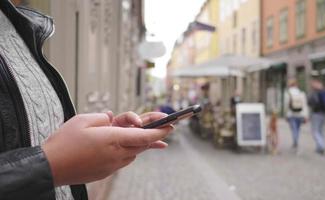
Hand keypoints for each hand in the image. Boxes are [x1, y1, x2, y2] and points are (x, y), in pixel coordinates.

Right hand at [42, 113, 172, 185]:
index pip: (144, 135)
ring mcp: (112, 165)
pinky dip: (127, 150)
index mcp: (112, 139)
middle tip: (164, 125)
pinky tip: (124, 143)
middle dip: (154, 134)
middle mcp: (116, 154)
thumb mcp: (83, 119)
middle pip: (142, 144)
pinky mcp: (106, 172)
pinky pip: (123, 159)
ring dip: (139, 142)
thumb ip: (103, 118)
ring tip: (142, 131)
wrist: (50, 167)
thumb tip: (111, 119)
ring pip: (133, 152)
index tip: (171, 125)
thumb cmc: (64, 142)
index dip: (159, 131)